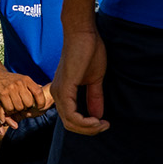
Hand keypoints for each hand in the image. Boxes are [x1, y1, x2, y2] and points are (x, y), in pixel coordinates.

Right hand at [0, 67, 54, 118]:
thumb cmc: (7, 79)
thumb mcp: (20, 79)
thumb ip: (29, 85)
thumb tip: (42, 88)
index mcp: (26, 79)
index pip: (38, 92)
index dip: (41, 102)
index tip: (39, 107)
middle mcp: (19, 83)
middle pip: (29, 103)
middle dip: (25, 107)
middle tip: (20, 105)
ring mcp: (11, 88)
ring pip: (19, 107)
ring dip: (16, 109)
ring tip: (12, 104)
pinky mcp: (2, 94)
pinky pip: (10, 108)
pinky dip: (8, 110)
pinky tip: (6, 105)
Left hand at [50, 21, 109, 135]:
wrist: (83, 33)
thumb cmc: (89, 51)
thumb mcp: (95, 79)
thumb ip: (94, 97)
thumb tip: (98, 115)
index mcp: (64, 92)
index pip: (72, 119)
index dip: (88, 126)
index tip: (104, 123)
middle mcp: (58, 94)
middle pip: (70, 124)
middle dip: (89, 130)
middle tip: (104, 126)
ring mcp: (59, 92)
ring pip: (70, 122)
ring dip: (88, 128)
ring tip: (102, 124)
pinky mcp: (64, 88)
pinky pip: (71, 114)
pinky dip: (85, 121)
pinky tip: (97, 120)